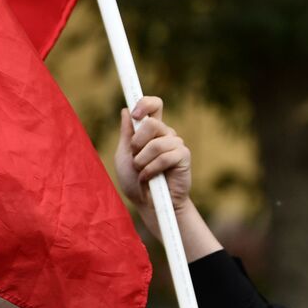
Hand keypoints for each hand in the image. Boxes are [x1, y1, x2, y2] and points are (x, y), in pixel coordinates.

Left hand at [116, 96, 191, 215]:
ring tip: (142, 172)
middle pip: (152, 123)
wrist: (148, 203)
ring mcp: (176, 145)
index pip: (154, 105)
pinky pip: (165, 156)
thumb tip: (125, 111)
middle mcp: (166, 134)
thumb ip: (126, 134)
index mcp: (150, 131)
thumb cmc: (135, 181)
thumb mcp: (124, 155)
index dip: (145, 103)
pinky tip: (150, 177)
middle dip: (137, 143)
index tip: (135, 114)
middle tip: (135, 157)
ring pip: (156, 143)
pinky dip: (152, 169)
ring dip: (142, 161)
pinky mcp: (184, 157)